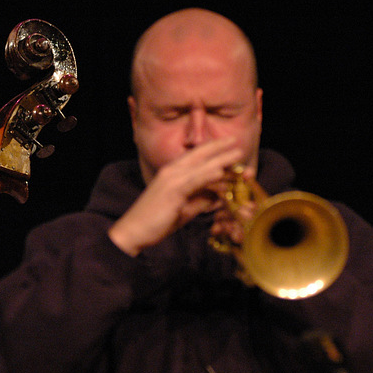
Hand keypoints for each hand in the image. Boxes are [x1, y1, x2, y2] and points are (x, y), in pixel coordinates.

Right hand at [109, 137, 247, 255]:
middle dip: (220, 148)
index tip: (230, 144)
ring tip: (238, 153)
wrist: (134, 231)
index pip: (196, 156)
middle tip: (238, 142)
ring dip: (221, 159)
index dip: (213, 149)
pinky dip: (208, 174)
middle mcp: (171, 171)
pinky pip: (194, 180)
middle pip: (200, 155)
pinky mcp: (172, 190)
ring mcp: (171, 179)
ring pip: (201, 166)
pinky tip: (221, 171)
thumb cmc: (157, 220)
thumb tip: (219, 196)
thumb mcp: (184, 208)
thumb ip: (201, 199)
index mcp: (173, 172)